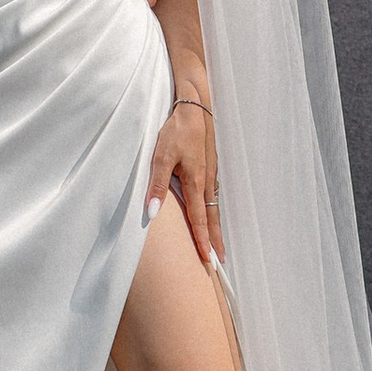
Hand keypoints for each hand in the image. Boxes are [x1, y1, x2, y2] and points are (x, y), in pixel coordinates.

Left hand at [145, 94, 219, 266]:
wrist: (195, 108)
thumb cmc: (177, 131)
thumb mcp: (161, 157)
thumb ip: (157, 186)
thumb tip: (151, 213)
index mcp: (196, 182)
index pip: (199, 219)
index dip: (202, 240)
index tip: (208, 259)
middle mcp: (207, 181)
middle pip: (212, 218)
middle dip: (215, 240)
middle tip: (220, 262)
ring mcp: (211, 175)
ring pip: (214, 208)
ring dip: (215, 228)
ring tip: (217, 245)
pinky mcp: (209, 168)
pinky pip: (213, 197)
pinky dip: (213, 212)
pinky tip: (211, 216)